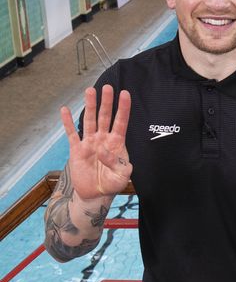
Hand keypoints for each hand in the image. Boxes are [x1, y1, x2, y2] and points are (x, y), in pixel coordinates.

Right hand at [61, 85, 132, 199]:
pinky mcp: (77, 149)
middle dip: (106, 102)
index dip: (123, 108)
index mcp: (117, 143)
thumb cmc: (112, 184)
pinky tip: (65, 110)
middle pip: (105, 117)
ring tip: (90, 91)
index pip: (121, 122)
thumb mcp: (122, 176)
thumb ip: (117, 163)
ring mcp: (90, 143)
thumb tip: (103, 151)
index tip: (125, 94)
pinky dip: (68, 122)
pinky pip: (71, 133)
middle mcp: (103, 139)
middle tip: (108, 87)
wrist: (95, 194)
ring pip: (89, 121)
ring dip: (90, 106)